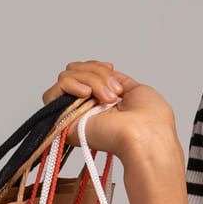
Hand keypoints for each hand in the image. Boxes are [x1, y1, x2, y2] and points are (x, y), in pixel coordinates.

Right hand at [41, 60, 176, 158]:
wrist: (146, 137)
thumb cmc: (150, 120)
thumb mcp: (136, 89)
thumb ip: (115, 80)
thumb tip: (105, 71)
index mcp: (103, 100)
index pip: (85, 72)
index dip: (96, 66)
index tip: (111, 69)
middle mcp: (86, 106)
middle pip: (74, 71)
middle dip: (96, 72)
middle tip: (114, 92)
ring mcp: (74, 113)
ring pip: (65, 78)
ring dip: (89, 80)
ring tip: (107, 98)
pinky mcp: (63, 121)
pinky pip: (52, 93)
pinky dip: (70, 85)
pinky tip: (86, 94)